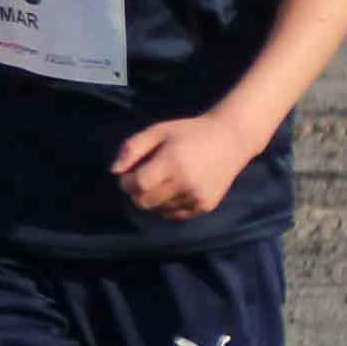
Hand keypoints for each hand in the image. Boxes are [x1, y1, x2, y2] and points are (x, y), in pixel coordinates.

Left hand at [108, 108, 255, 220]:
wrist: (231, 139)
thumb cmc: (190, 132)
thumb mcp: (159, 131)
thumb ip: (132, 148)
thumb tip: (114, 171)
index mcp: (172, 162)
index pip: (138, 185)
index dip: (126, 182)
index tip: (128, 174)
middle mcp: (186, 183)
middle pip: (144, 202)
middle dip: (136, 192)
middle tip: (142, 179)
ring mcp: (198, 197)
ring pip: (158, 210)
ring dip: (152, 199)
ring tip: (162, 181)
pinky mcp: (206, 206)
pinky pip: (175, 215)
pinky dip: (168, 206)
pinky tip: (174, 189)